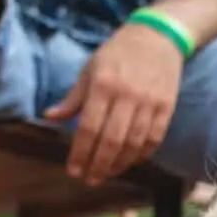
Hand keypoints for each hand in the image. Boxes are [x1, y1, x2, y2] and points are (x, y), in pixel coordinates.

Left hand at [44, 23, 184, 184]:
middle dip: (99, 165)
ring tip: (107, 173)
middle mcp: (127, 95)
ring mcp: (149, 102)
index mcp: (103, 84)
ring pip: (134, 143)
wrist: (158, 37)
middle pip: (112, 141)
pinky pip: (154, 138)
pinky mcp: (167, 107)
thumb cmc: (118, 53)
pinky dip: (142, 154)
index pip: (89, 127)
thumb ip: (73, 97)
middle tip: (90, 179)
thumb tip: (50, 117)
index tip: (73, 170)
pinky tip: (130, 161)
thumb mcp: (90, 69)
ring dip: (119, 164)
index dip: (80, 153)